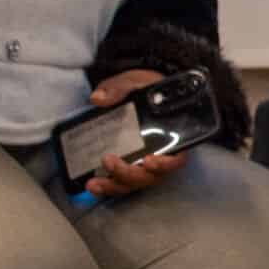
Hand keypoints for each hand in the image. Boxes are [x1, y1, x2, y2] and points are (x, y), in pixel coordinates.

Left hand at [80, 69, 180, 200]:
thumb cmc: (145, 88)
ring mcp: (143, 164)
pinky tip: (92, 185)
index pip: (176, 159)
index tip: (149, 161)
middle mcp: (160, 155)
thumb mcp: (135, 82)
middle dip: (128, 173)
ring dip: (114, 186)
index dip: (165, 165)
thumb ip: (119, 88)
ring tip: (93, 184)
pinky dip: (107, 186)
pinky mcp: (129, 166)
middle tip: (108, 161)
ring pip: (135, 183)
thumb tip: (98, 98)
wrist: (139, 91)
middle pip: (150, 177)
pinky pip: (122, 182)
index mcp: (172, 136)